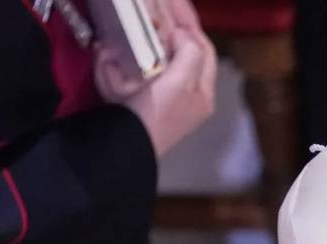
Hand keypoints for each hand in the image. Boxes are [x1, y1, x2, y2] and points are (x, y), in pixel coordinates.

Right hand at [96, 0, 217, 156]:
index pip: (204, 50)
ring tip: (147, 20)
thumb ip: (189, 55)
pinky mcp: (142, 101)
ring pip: (162, 59)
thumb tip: (182, 37)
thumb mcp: (180, 83)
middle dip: (175, 28)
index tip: (176, 4)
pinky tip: (123, 44)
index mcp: (202, 93)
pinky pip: (138, 71)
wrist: (124, 145)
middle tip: (163, 6)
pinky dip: (133, 54)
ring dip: (154, 38)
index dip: (192, 25)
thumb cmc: (156, 114)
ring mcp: (165, 99)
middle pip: (186, 53)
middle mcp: (188, 96)